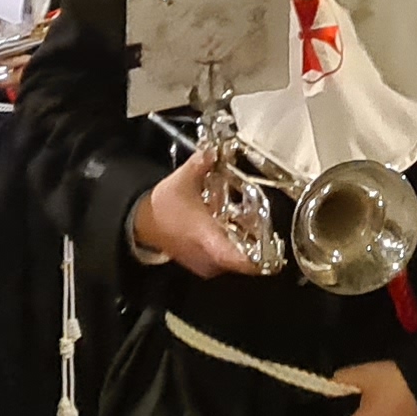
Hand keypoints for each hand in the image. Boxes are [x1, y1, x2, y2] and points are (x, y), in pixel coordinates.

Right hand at [130, 149, 260, 275]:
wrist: (142, 223)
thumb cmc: (162, 207)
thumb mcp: (183, 180)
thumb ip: (202, 163)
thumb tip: (214, 150)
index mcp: (209, 239)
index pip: (242, 260)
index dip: (262, 258)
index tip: (274, 248)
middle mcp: (209, 257)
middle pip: (245, 260)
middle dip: (256, 244)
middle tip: (262, 225)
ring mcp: (205, 265)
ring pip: (234, 261)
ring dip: (243, 245)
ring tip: (248, 225)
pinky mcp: (201, 265)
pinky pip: (223, 260)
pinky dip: (230, 247)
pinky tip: (229, 229)